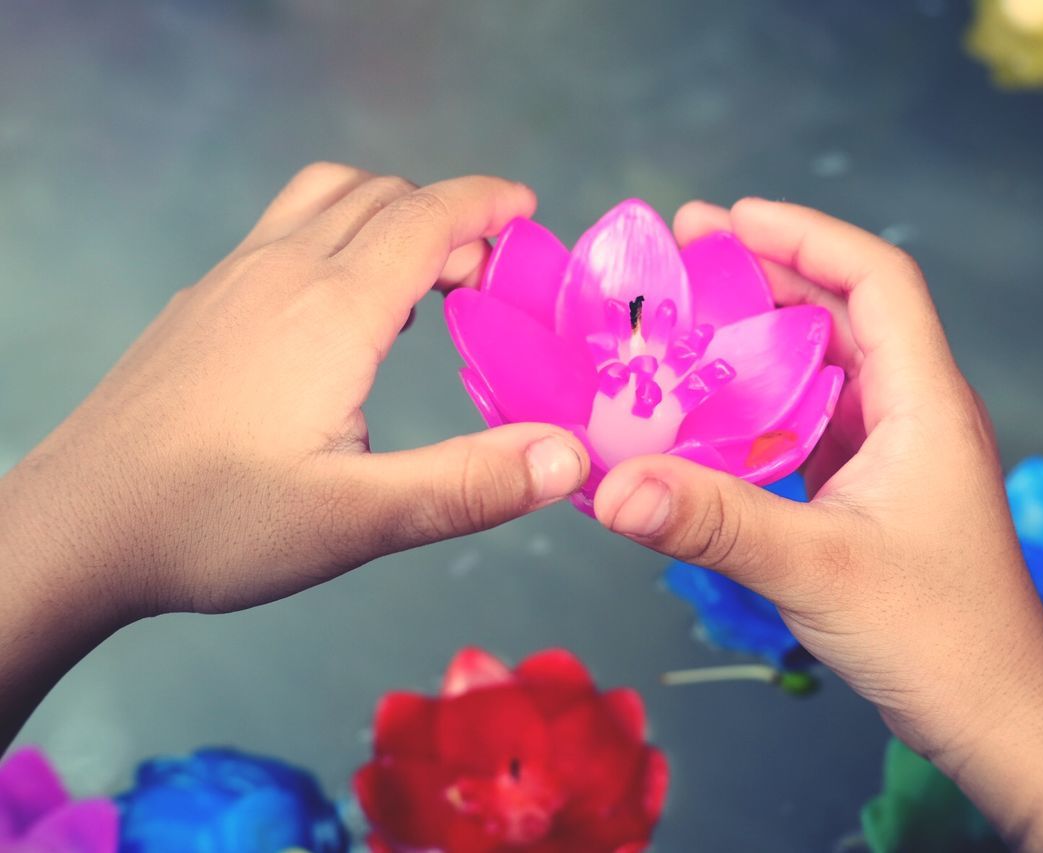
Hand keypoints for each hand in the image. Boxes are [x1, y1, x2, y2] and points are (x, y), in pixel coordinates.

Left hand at [0, 163, 588, 621]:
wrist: (77, 527)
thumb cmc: (212, 524)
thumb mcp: (357, 519)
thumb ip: (470, 484)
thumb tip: (572, 457)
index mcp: (332, 309)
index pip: (426, 217)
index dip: (486, 204)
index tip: (528, 213)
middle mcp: (282, 272)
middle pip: (382, 197)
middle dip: (450, 214)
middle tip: (492, 274)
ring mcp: (232, 281)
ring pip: (326, 198)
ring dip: (389, 213)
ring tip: (425, 276)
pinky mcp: (203, 304)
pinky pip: (285, 230)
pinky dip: (339, 235)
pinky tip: (342, 311)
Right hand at [592, 198, 1042, 849]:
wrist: (997, 718)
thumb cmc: (940, 638)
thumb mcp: (817, 570)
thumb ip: (715, 522)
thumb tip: (615, 488)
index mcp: (924, 404)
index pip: (875, 280)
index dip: (805, 235)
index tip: (728, 218)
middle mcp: (914, 415)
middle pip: (840, 315)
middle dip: (763, 281)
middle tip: (682, 268)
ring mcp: (895, 458)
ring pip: (822, 374)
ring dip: (757, 349)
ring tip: (683, 335)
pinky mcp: (874, 498)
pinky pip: (810, 429)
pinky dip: (759, 414)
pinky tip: (706, 426)